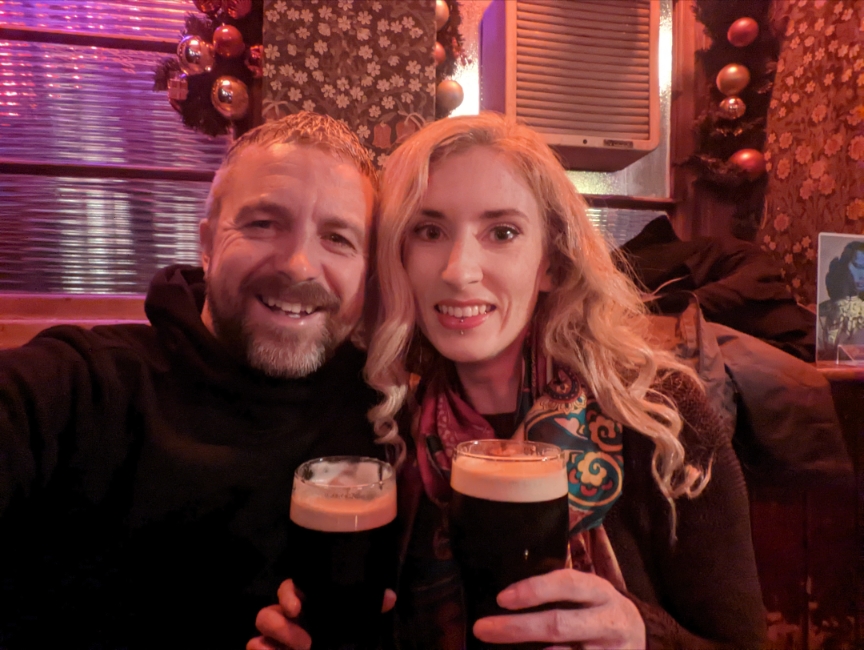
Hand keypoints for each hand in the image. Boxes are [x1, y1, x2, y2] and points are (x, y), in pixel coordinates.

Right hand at [247, 579, 397, 649]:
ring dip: (271, 645)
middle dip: (281, 627)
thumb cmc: (344, 641)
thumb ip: (367, 610)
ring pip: (256, 637)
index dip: (288, 594)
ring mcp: (275, 643)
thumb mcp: (358, 625)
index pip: (288, 589)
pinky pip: (253, 649)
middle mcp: (286, 623)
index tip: (297, 607)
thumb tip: (388, 597)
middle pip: (265, 614)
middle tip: (307, 642)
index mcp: (305, 606)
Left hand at [472, 569, 645, 649]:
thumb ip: (558, 590)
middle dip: (517, 628)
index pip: (567, 584)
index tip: (501, 598)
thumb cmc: (596, 609)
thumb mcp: (586, 592)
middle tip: (482, 628)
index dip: (534, 589)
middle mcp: (609, 621)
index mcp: (600, 591)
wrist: (636, 635)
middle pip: (559, 625)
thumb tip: (507, 593)